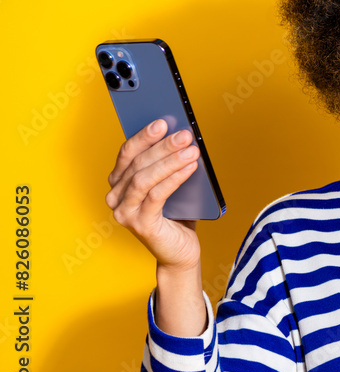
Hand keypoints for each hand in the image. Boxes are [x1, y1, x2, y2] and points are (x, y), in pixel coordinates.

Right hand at [105, 119, 202, 272]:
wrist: (180, 250)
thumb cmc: (177, 214)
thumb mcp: (172, 184)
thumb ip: (168, 164)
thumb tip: (180, 136)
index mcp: (119, 182)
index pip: (127, 153)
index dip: (144, 136)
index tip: (162, 122)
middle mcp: (116, 197)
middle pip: (138, 163)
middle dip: (163, 146)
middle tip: (185, 135)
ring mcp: (125, 212)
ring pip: (144, 178)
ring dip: (169, 161)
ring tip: (191, 150)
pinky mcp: (141, 224)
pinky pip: (156, 196)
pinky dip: (174, 178)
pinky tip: (190, 168)